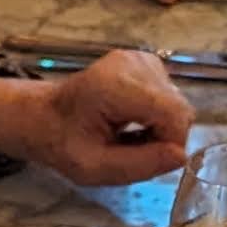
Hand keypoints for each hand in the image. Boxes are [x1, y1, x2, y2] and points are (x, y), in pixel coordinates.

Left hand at [0, 51, 193, 185]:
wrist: (45, 115)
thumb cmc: (63, 143)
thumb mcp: (94, 169)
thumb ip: (140, 164)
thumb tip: (181, 156)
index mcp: (117, 86)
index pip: (174, 113)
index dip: (170, 143)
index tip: (148, 159)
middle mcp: (133, 64)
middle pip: (179, 107)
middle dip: (165, 135)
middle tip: (135, 150)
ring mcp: (140, 58)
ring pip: (177, 102)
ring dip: (161, 125)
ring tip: (131, 134)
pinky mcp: (145, 60)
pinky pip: (169, 94)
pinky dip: (158, 113)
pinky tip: (135, 119)